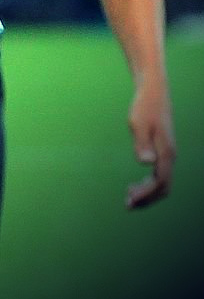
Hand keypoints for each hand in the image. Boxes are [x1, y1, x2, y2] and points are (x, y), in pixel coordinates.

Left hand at [125, 82, 174, 208]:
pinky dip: (148, 184)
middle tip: (127, 205)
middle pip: (164, 187)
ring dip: (147, 193)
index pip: (160, 182)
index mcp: (166, 152)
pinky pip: (159, 175)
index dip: (147, 195)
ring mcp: (167, 154)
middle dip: (147, 199)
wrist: (153, 92)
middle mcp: (170, 156)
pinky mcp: (162, 151)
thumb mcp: (138, 123)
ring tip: (129, 199)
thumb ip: (141, 143)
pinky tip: (134, 186)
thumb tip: (145, 163)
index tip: (130, 201)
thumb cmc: (144, 107)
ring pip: (162, 182)